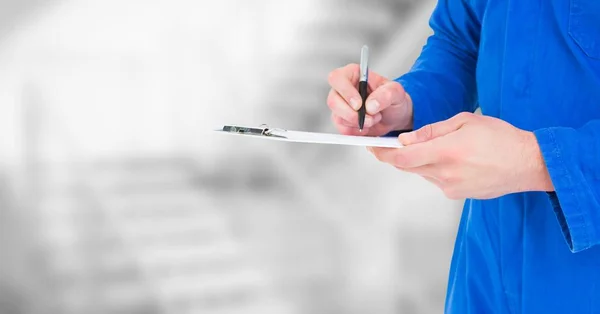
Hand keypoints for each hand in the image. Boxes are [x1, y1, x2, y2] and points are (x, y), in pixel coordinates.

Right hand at [327, 64, 412, 135]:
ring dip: (358, 123)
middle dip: (352, 114)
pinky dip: (357, 131)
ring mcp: (340, 106)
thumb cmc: (393, 99)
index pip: (337, 78)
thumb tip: (370, 105)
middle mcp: (343, 89)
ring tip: (373, 119)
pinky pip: (342, 129)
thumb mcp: (396, 92)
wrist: (395, 116)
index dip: (345, 92)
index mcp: (353, 74)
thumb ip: (386, 94)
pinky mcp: (342, 120)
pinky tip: (367, 126)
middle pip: (333, 101)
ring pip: (337, 117)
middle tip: (369, 117)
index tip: (359, 104)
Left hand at [368, 112, 553, 199]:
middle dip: (396, 155)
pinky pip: (437, 180)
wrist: (529, 163)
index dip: (383, 153)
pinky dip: (436, 168)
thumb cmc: (500, 137)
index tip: (372, 146)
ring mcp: (451, 187)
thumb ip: (431, 132)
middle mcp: (445, 174)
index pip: (401, 158)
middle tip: (388, 143)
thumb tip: (404, 139)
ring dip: (419, 161)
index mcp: (446, 153)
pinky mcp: (459, 194)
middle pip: (407, 167)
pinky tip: (453, 158)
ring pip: (422, 173)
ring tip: (436, 146)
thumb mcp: (464, 122)